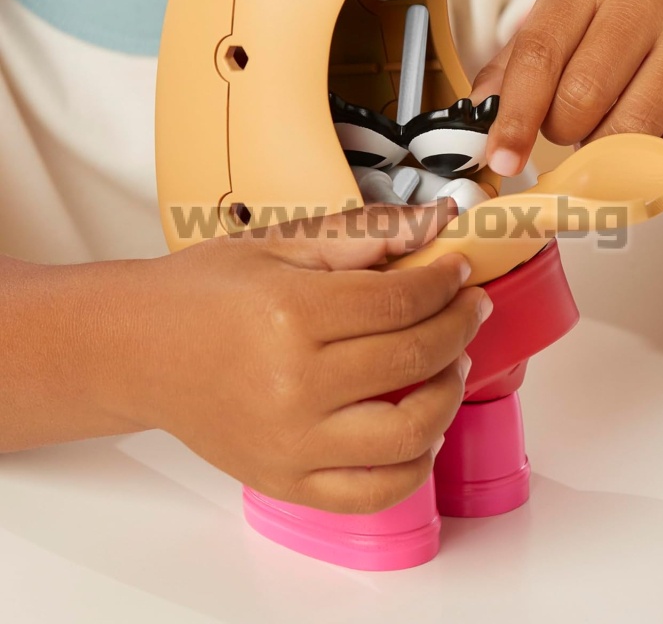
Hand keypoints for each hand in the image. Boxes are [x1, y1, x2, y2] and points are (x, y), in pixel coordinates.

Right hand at [109, 201, 489, 513]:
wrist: (138, 349)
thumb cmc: (204, 292)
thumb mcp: (279, 245)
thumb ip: (363, 235)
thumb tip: (436, 223)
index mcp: (291, 314)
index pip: (402, 302)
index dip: (446, 283)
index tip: (458, 272)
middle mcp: (293, 385)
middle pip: (415, 359)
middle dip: (461, 326)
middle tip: (470, 308)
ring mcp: (291, 442)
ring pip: (410, 435)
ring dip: (449, 394)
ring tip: (451, 364)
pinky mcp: (285, 480)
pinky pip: (373, 492)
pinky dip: (415, 465)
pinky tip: (422, 429)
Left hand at [472, 0, 662, 174]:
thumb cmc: (610, 34)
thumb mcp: (554, 34)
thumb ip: (509, 76)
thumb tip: (475, 123)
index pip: (538, 59)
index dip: (514, 119)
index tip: (500, 161)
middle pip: (581, 102)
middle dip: (565, 131)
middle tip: (576, 121)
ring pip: (629, 132)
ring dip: (608, 148)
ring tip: (613, 122)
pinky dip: (656, 158)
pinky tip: (655, 129)